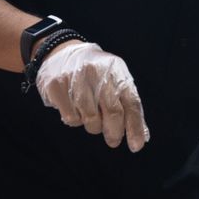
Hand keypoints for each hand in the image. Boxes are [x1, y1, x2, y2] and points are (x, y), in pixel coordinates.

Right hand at [34, 41, 149, 152]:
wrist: (61, 52)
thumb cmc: (94, 73)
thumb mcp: (115, 79)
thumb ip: (128, 105)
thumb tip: (142, 136)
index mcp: (116, 71)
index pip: (131, 102)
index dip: (135, 127)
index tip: (136, 146)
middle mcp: (98, 72)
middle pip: (113, 113)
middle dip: (114, 132)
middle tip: (113, 140)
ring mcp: (76, 79)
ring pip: (91, 120)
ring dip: (93, 126)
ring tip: (90, 116)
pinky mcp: (57, 86)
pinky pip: (72, 118)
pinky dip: (75, 120)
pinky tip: (74, 108)